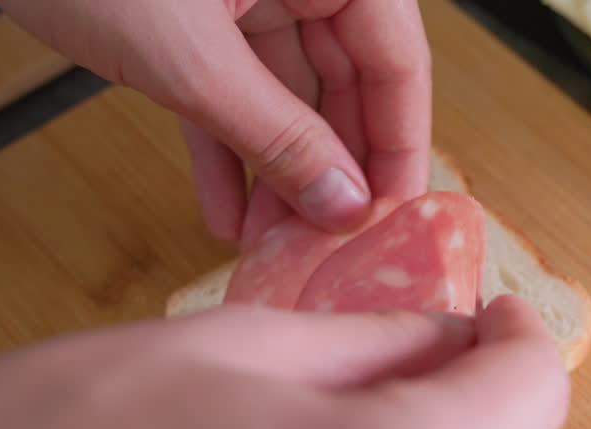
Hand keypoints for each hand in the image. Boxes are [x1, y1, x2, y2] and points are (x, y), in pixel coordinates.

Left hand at [0, 0, 431, 238]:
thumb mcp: (189, 57)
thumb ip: (273, 134)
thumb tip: (342, 202)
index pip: (397, 59)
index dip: (401, 142)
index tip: (393, 216)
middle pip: (346, 84)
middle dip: (330, 170)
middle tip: (328, 242)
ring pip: (288, 97)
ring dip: (277, 174)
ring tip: (272, 244)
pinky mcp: (199, 19)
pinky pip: (232, 93)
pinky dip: (226, 149)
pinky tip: (225, 212)